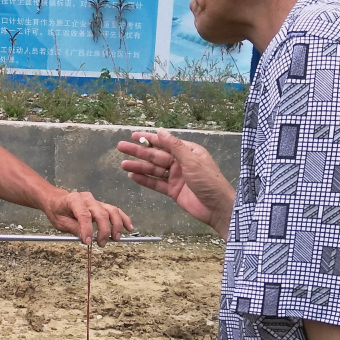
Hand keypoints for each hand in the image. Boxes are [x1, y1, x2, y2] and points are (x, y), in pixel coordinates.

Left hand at [42, 191, 133, 246]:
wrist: (57, 200)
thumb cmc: (57, 210)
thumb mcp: (60, 222)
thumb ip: (74, 228)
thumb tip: (86, 237)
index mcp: (74, 201)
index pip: (84, 215)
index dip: (87, 229)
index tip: (88, 242)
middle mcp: (87, 199)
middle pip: (101, 213)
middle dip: (103, 230)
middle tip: (101, 243)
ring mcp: (96, 201)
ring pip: (111, 211)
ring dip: (116, 225)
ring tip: (116, 238)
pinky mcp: (102, 205)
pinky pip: (115, 211)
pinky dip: (123, 219)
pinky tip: (129, 227)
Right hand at [117, 128, 234, 238]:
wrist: (217, 208)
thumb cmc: (210, 182)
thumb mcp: (193, 161)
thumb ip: (175, 147)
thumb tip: (161, 132)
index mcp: (188, 152)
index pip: (165, 143)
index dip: (149, 139)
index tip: (134, 135)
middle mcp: (181, 163)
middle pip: (156, 156)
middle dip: (139, 152)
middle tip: (121, 147)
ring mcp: (176, 177)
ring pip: (154, 170)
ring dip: (139, 166)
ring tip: (123, 163)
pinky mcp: (173, 190)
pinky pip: (156, 183)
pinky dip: (145, 180)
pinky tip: (133, 176)